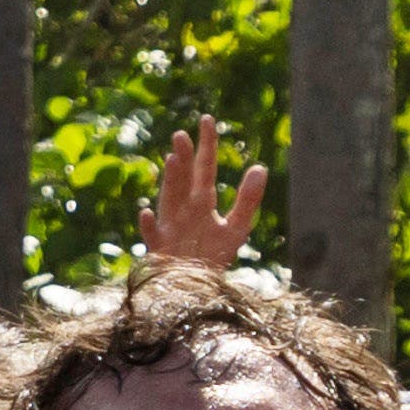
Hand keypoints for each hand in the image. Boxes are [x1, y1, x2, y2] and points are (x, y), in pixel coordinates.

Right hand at [139, 119, 266, 266]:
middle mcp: (184, 209)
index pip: (205, 167)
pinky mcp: (160, 249)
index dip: (207, 144)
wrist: (197, 289)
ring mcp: (170, 227)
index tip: (207, 119)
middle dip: (184, 157)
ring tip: (173, 159)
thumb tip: (260, 167)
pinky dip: (149, 224)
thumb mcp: (237, 228)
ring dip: (170, 180)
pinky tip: (148, 212)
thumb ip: (248, 199)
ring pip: (169, 198)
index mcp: (202, 201)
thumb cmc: (214, 256)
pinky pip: (152, 235)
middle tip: (182, 135)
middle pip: (184, 178)